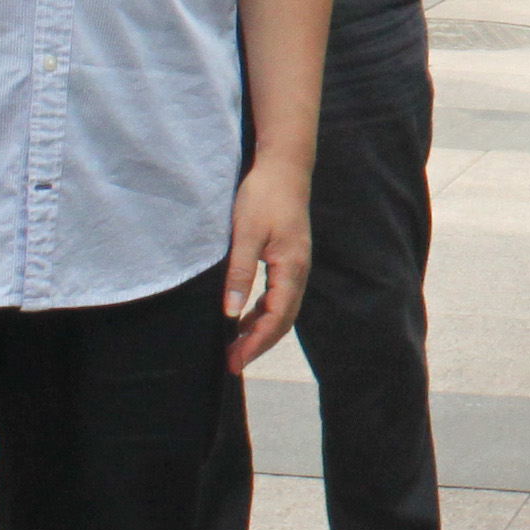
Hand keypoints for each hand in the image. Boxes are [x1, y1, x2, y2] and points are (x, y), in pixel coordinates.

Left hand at [221, 153, 310, 370]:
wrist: (284, 167)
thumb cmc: (264, 196)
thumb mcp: (246, 234)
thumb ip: (239, 273)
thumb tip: (231, 312)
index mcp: (291, 268)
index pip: (276, 318)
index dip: (256, 343)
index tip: (234, 361)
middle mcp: (299, 271)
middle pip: (282, 320)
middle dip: (258, 344)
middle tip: (232, 363)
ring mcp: (296, 265)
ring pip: (282, 310)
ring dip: (260, 330)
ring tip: (235, 345)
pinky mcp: (288, 258)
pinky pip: (279, 296)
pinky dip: (262, 312)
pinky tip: (244, 317)